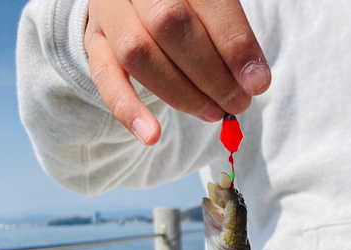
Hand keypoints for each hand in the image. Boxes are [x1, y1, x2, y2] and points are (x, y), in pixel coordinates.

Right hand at [84, 0, 270, 144]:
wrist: (138, 1)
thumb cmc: (188, 8)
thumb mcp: (212, 9)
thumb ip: (231, 37)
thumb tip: (254, 81)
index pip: (208, 1)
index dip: (235, 45)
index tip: (257, 83)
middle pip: (170, 25)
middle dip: (211, 74)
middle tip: (238, 104)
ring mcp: (109, 12)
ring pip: (138, 52)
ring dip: (182, 94)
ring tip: (213, 114)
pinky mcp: (94, 42)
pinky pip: (104, 77)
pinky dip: (128, 109)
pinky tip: (151, 136)